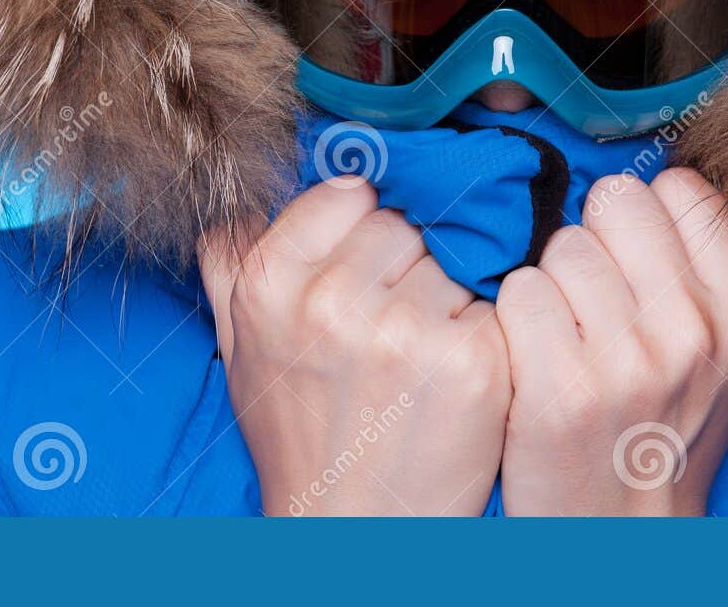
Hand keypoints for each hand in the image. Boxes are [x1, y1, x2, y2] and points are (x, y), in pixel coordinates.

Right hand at [199, 181, 510, 515]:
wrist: (355, 535)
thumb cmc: (302, 438)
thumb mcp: (243, 350)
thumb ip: (232, 265)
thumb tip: (240, 199)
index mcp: (271, 284)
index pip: (348, 193)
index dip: (363, 228)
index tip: (363, 269)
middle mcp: (333, 302)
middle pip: (405, 223)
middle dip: (408, 262)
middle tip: (394, 321)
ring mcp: (407, 331)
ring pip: (452, 258)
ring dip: (448, 294)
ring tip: (423, 354)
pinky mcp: (473, 360)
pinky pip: (495, 300)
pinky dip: (486, 328)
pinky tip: (459, 371)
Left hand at [495, 168, 727, 514]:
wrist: (622, 535)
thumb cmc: (659, 425)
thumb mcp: (716, 348)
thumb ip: (697, 263)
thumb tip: (647, 176)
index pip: (680, 189)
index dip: (643, 219)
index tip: (636, 262)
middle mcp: (694, 331)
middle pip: (615, 202)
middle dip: (594, 239)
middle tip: (594, 302)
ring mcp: (628, 361)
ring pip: (560, 244)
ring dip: (550, 282)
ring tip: (565, 338)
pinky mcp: (561, 387)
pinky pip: (519, 290)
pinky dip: (514, 319)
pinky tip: (534, 360)